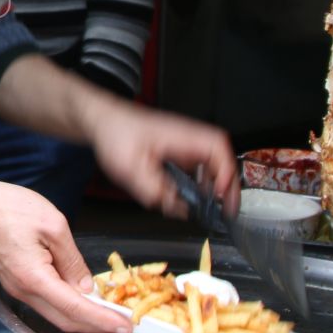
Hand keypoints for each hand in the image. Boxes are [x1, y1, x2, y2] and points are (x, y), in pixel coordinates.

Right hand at [0, 177, 129, 332]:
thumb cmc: (11, 208)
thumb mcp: (54, 226)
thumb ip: (73, 260)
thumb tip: (86, 286)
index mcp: (35, 277)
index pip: (75, 308)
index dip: (103, 319)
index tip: (126, 326)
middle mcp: (24, 291)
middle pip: (66, 321)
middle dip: (97, 325)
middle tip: (124, 324)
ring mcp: (18, 290)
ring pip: (57, 315)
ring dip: (84, 317)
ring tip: (109, 311)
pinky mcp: (17, 284)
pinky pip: (47, 304)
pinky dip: (69, 307)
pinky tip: (84, 298)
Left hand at [88, 99, 237, 220]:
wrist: (103, 120)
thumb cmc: (116, 134)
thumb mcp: (131, 169)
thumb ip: (155, 192)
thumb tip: (178, 209)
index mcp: (184, 136)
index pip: (218, 151)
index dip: (225, 174)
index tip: (221, 195)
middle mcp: (190, 139)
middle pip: (223, 161)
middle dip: (228, 187)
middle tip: (228, 211)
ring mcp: (186, 145)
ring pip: (213, 167)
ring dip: (216, 187)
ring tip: (216, 209)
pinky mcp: (178, 152)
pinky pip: (198, 169)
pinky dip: (201, 185)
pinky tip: (194, 199)